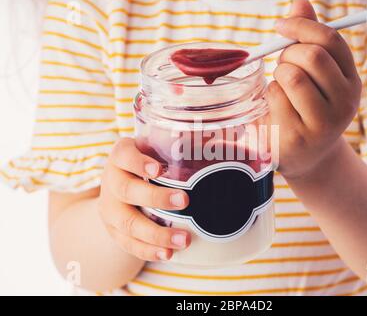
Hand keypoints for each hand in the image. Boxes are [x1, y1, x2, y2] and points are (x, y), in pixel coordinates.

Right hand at [98, 137, 190, 261]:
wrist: (119, 183)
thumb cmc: (148, 161)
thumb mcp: (158, 148)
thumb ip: (183, 145)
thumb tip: (224, 145)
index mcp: (121, 155)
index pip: (124, 155)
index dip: (138, 163)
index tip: (158, 170)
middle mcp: (111, 180)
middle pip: (127, 191)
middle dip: (156, 198)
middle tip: (185, 201)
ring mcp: (109, 208)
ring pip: (128, 223)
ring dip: (156, 233)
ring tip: (183, 239)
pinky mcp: (113, 230)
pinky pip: (128, 244)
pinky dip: (148, 251)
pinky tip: (168, 254)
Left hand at [266, 0, 361, 178]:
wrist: (305, 158)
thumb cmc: (305, 109)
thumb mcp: (314, 77)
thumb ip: (308, 40)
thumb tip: (299, 2)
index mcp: (352, 80)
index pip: (331, 40)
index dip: (302, 27)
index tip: (281, 27)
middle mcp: (346, 101)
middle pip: (311, 56)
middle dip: (288, 55)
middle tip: (282, 67)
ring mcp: (325, 123)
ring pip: (292, 76)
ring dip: (277, 76)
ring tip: (281, 89)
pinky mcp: (300, 137)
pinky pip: (276, 98)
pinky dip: (269, 96)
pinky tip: (276, 110)